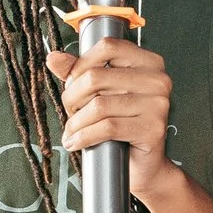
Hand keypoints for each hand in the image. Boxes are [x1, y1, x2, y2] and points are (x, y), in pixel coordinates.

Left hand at [48, 39, 176, 199]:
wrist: (142, 166)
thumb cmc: (122, 126)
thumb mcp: (100, 93)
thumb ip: (78, 73)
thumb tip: (53, 58)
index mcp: (148, 62)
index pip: (107, 47)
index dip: (81, 64)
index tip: (71, 83)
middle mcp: (158, 79)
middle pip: (97, 77)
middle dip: (72, 97)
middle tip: (69, 112)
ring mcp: (158, 104)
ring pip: (99, 105)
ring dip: (75, 122)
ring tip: (71, 130)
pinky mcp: (153, 129)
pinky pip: (107, 127)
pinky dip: (84, 136)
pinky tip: (76, 142)